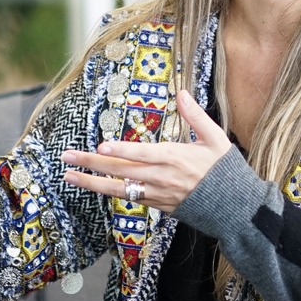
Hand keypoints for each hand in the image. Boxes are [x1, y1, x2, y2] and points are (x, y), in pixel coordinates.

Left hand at [61, 91, 232, 211]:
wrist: (234, 207)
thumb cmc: (225, 170)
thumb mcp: (215, 138)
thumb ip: (196, 116)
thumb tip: (182, 93)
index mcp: (175, 158)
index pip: (142, 154)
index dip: (121, 150)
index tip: (101, 146)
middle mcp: (161, 177)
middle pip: (120, 171)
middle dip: (91, 164)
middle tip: (67, 157)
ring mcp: (157, 194)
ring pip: (119, 189)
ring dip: (92, 182)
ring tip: (69, 175)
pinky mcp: (158, 206)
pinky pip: (130, 198)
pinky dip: (110, 192)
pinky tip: (94, 185)